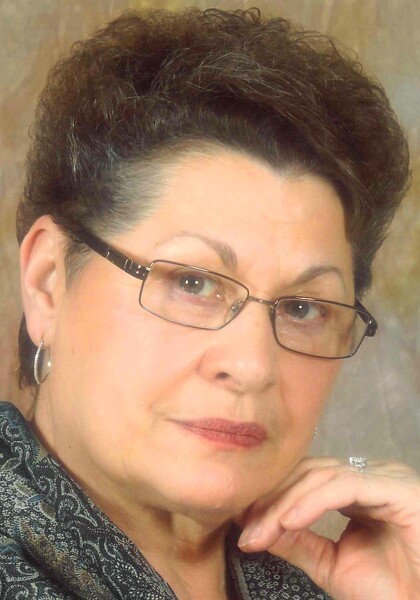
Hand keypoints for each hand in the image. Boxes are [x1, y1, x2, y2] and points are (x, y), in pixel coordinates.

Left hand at [238, 457, 419, 599]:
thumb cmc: (390, 589)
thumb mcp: (330, 564)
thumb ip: (297, 542)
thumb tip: (255, 528)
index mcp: (357, 486)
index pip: (305, 477)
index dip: (272, 496)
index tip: (243, 521)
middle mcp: (370, 474)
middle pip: (308, 472)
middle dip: (273, 500)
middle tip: (247, 530)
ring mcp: (385, 476)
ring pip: (322, 476)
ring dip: (285, 504)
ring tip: (262, 532)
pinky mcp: (397, 487)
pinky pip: (345, 486)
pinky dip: (312, 502)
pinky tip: (289, 522)